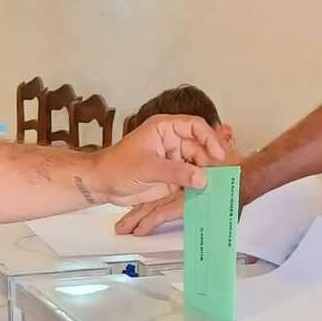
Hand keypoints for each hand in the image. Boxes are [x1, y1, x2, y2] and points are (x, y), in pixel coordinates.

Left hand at [87, 115, 225, 207]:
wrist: (102, 184)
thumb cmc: (115, 166)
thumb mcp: (147, 168)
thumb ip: (176, 172)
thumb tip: (201, 178)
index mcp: (164, 128)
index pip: (195, 126)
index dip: (209, 138)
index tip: (217, 154)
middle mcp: (172, 142)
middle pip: (201, 148)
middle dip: (210, 162)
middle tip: (219, 177)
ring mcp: (174, 160)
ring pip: (199, 165)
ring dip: (206, 176)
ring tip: (216, 187)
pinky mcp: (173, 177)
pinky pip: (191, 180)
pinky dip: (198, 186)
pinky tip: (206, 194)